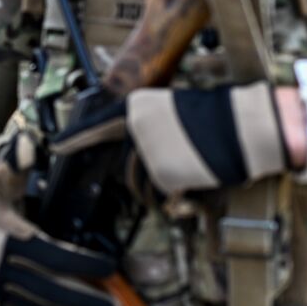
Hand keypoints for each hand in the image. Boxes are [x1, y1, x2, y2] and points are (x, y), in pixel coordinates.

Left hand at [53, 83, 288, 194]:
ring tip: (195, 169)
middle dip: (146, 177)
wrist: (250, 127)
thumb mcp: (181, 113)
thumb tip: (145, 157)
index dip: (76, 138)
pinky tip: (200, 179)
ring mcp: (147, 155)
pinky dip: (182, 197)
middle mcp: (135, 130)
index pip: (100, 126)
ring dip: (165, 188)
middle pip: (128, 167)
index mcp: (138, 108)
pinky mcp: (164, 178)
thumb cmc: (224, 117)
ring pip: (145, 186)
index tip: (57, 146)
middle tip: (181, 166)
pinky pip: (165, 196)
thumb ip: (155, 132)